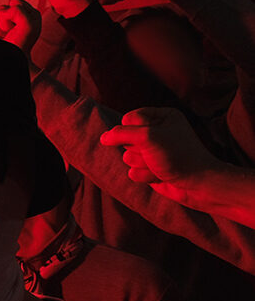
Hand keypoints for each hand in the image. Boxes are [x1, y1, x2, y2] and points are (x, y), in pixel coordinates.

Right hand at [0, 0, 42, 54]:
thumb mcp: (28, 25)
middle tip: (10, 34)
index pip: (15, 2)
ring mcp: (0, 24)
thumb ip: (18, 10)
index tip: (20, 28)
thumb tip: (0, 12)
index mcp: (27, 14)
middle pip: (1, 8)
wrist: (9, 62)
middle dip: (4, 22)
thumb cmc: (21, 44)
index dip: (15, 14)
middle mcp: (14, 17)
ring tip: (3, 37)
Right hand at [100, 107, 222, 203]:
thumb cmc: (178, 155)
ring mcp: (153, 152)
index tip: (146, 136)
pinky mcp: (150, 168)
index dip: (132, 129)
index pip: (130, 118)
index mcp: (163, 116)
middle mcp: (158, 132)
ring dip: (140, 163)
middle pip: (126, 138)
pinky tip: (159, 175)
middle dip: (137, 148)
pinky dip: (144, 175)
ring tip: (158, 165)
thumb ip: (121, 133)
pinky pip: (132, 171)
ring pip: (127, 156)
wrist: (197, 184)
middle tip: (155, 153)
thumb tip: (104, 138)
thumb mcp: (148, 137)